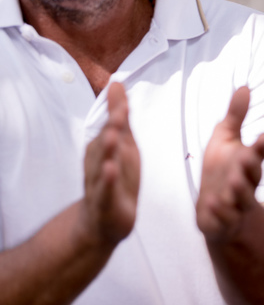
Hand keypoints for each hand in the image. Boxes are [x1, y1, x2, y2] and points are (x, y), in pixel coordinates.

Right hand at [79, 82, 139, 246]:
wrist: (103, 221)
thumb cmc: (116, 176)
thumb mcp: (123, 143)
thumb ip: (120, 114)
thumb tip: (117, 83)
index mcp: (104, 146)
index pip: (110, 123)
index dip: (116, 107)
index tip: (117, 86)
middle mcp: (98, 161)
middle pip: (104, 141)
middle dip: (111, 126)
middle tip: (119, 110)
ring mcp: (100, 182)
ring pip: (101, 164)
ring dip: (106, 150)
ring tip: (113, 135)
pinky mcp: (104, 203)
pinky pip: (104, 190)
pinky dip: (107, 180)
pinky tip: (110, 170)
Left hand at [196, 87, 263, 243]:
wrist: (216, 212)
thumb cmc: (222, 171)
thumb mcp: (227, 140)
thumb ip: (236, 116)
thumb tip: (245, 86)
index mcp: (247, 164)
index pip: (257, 155)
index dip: (259, 147)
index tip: (260, 136)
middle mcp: (245, 184)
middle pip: (252, 176)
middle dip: (251, 166)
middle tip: (248, 155)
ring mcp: (235, 204)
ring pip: (241, 198)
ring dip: (239, 190)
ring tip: (234, 181)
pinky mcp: (223, 222)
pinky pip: (223, 218)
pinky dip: (219, 212)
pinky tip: (211, 203)